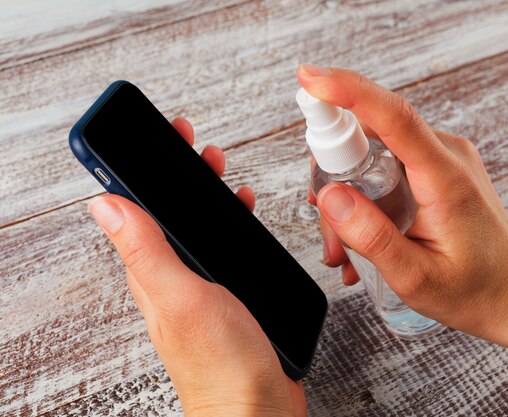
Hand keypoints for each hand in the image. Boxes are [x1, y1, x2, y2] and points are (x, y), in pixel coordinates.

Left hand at [88, 118, 305, 416]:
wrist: (257, 409)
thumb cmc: (221, 365)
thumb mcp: (181, 296)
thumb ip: (146, 250)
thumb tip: (104, 202)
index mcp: (154, 272)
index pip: (138, 207)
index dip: (144, 166)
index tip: (162, 134)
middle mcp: (174, 277)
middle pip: (168, 213)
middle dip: (181, 173)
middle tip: (195, 145)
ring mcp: (202, 287)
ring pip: (197, 228)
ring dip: (205, 194)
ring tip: (218, 170)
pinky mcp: (229, 296)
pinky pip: (222, 248)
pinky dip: (230, 222)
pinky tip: (242, 216)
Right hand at [297, 64, 507, 344]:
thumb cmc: (474, 290)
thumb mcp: (416, 276)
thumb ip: (371, 237)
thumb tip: (330, 197)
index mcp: (446, 178)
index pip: (392, 116)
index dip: (346, 91)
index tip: (309, 79)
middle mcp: (446, 155)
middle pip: (368, 139)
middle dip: (335, 181)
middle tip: (332, 237)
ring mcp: (441, 159)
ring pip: (370, 156)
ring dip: (348, 198)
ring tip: (348, 251)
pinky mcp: (435, 168)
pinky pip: (384, 167)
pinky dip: (365, 199)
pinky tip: (364, 239)